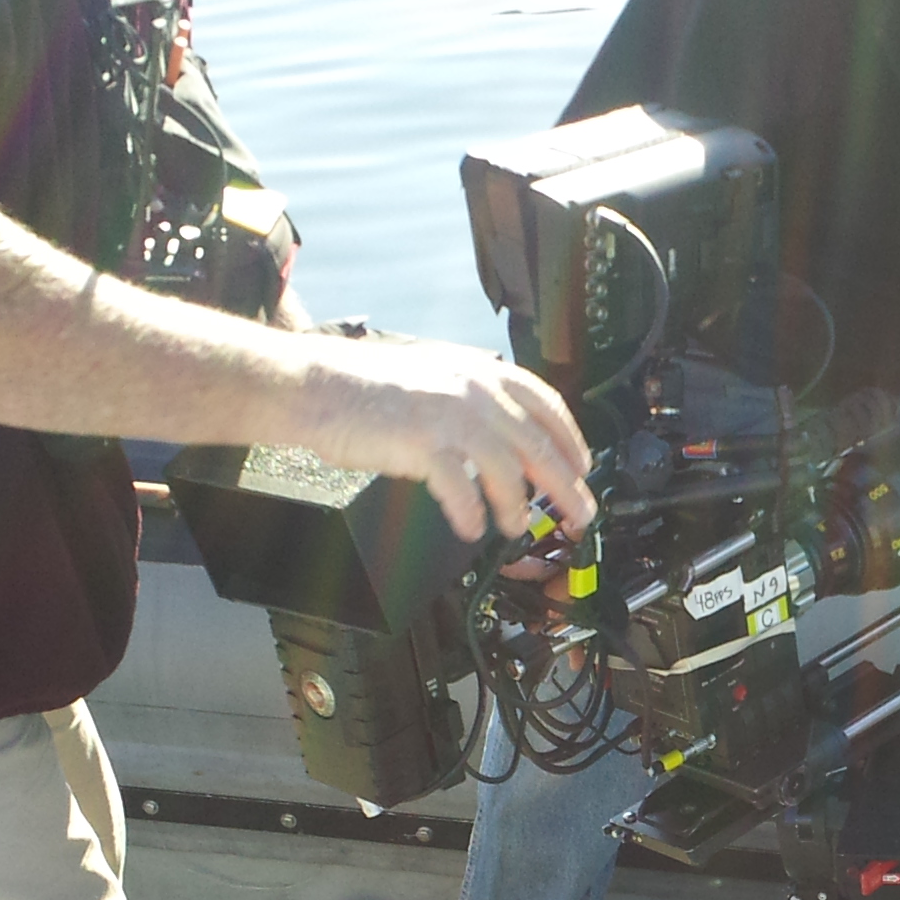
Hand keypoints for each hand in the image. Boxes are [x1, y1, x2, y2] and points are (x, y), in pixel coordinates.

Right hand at [302, 336, 596, 544]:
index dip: (571, 440)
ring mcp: (451, 416)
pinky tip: (470, 528)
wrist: (318, 384)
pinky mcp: (425, 444)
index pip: (547, 405)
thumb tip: (506, 434)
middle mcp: (476, 391)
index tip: (582, 467)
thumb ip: (474, 396)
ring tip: (514, 527)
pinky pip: (463, 491)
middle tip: (580, 516)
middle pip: (539, 446)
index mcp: (482, 371)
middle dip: (566, 487)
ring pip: (508, 473)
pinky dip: (471, 515)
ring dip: (516, 508)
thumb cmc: (367, 385)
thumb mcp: (436, 374)